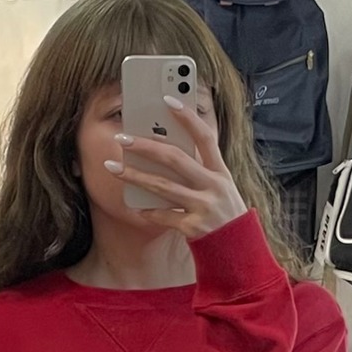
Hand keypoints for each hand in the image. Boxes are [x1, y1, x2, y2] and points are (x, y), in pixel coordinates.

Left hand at [107, 99, 246, 238]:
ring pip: (163, 187)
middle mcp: (214, 187)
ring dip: (135, 176)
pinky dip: (148, 212)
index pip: (205, 137)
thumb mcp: (219, 187)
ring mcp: (204, 207)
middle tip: (122, 137)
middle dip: (146, 146)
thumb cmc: (224, 214)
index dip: (187, 117)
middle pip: (175, 159)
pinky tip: (135, 207)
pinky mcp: (194, 228)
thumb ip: (199, 169)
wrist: (238, 252)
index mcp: (221, 172)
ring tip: (113, 167)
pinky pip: (164, 216)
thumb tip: (162, 148)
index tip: (167, 99)